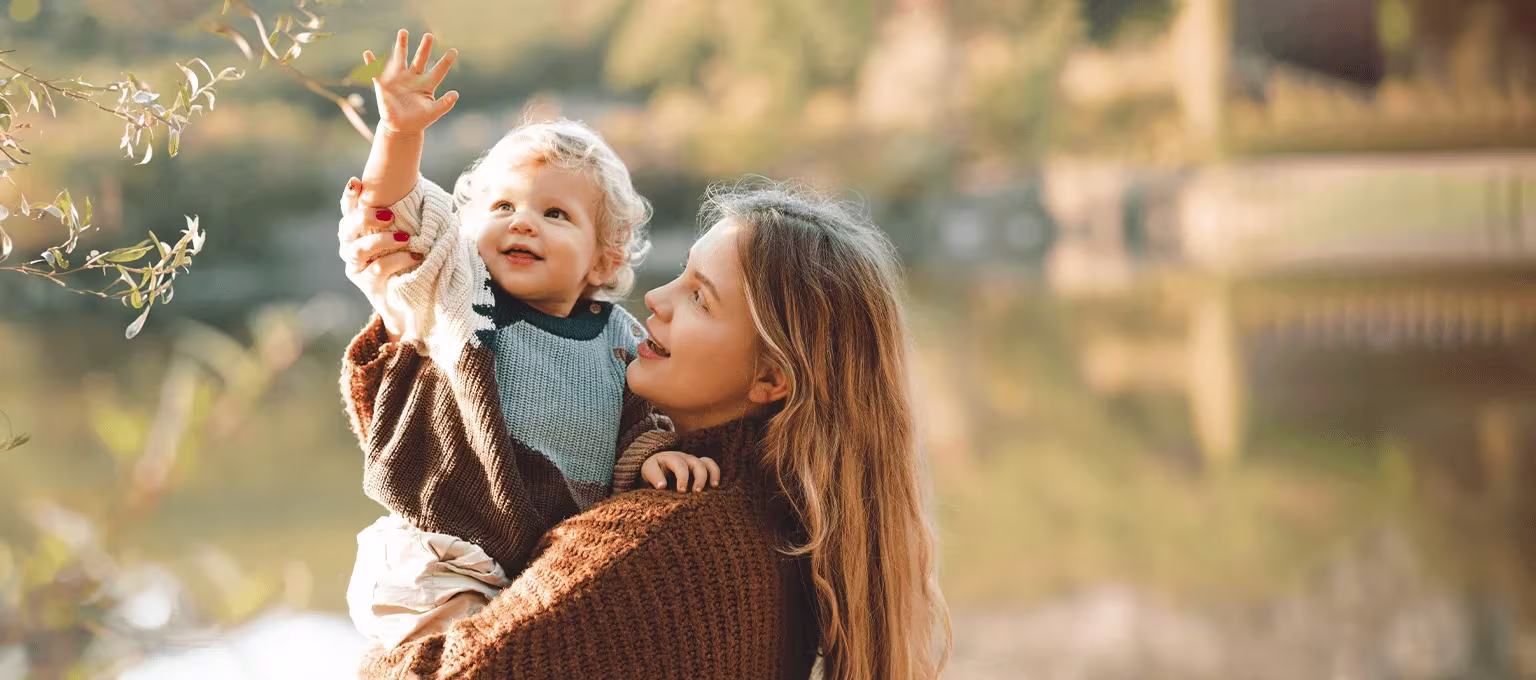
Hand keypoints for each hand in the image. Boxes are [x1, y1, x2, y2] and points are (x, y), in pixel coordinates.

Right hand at [339, 177, 420, 338]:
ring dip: (383, 241)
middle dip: (366, 217)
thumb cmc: (405, 256)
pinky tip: (415, 257)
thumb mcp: (403, 232)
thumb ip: (402, 214)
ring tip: (407, 238)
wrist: (405, 297)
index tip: (356, 182)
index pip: (349, 208)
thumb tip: (417, 184)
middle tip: (390, 215)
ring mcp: (354, 264)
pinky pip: (377, 269)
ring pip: (360, 249)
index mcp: (356, 228)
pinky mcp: (364, 282)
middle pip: (349, 226)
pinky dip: (397, 261)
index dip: (350, 196)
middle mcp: (349, 244)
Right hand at [365, 29, 458, 135]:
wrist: (401, 127)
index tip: (454, 51)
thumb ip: (445, 104)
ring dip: (401, 45)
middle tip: (429, 36)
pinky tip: (368, 53)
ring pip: (401, 58)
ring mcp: (399, 78)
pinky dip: (372, 63)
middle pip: (421, 59)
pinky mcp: (385, 84)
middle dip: (425, 47)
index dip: (446, 61)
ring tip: (403, 32)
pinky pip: (377, 72)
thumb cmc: (419, 119)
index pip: (438, 70)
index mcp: (427, 84)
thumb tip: (456, 94)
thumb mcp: (433, 112)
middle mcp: (414, 77)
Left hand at [640, 451, 720, 492]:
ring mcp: (688, 459)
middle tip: (682, 492)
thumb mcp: (647, 479)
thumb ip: (652, 482)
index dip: (658, 477)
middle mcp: (675, 457)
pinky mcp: (699, 463)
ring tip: (697, 491)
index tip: (661, 488)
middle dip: (682, 477)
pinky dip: (714, 473)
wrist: (662, 467)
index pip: (654, 467)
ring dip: (700, 477)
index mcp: (658, 461)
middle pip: (680, 463)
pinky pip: (709, 464)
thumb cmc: (654, 477)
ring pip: (698, 463)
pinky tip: (714, 486)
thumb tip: (662, 487)